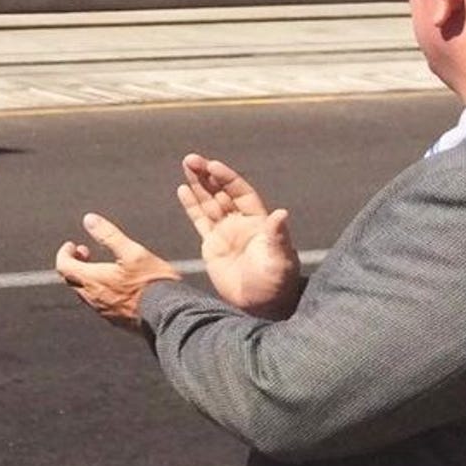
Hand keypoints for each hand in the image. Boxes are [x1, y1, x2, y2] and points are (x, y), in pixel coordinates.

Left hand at [55, 214, 181, 333]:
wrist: (170, 315)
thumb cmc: (152, 283)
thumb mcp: (132, 252)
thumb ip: (109, 235)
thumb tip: (89, 219)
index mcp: (93, 280)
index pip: (63, 267)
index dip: (64, 253)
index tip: (72, 245)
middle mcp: (94, 298)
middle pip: (72, 280)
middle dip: (75, 263)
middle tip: (86, 252)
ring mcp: (104, 312)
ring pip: (85, 293)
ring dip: (87, 278)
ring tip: (102, 267)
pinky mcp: (117, 321)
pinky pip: (99, 305)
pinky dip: (99, 291)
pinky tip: (117, 286)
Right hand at [175, 154, 300, 318]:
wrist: (261, 307)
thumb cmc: (275, 283)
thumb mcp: (279, 259)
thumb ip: (277, 236)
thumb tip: (282, 213)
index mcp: (258, 222)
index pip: (240, 193)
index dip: (227, 178)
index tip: (213, 166)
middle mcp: (241, 223)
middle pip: (222, 192)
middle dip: (208, 175)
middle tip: (191, 159)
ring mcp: (226, 233)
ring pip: (209, 202)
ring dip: (198, 184)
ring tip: (186, 165)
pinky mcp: (212, 246)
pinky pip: (200, 220)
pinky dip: (191, 205)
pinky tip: (182, 189)